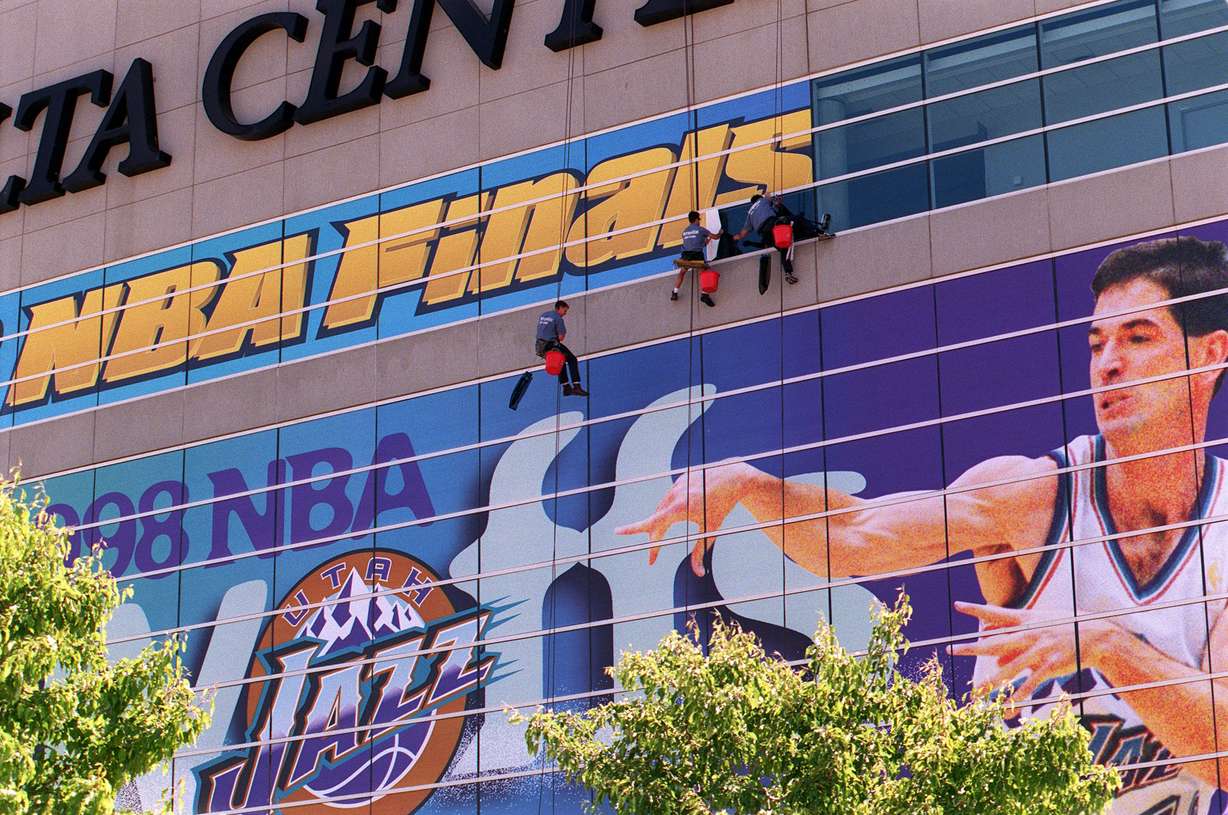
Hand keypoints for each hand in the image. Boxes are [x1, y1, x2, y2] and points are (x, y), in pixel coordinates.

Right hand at [615, 461, 758, 576]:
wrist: (733, 477)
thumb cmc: (722, 506)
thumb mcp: (711, 531)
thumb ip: (700, 553)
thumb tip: (698, 574)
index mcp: (679, 509)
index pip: (651, 522)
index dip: (633, 529)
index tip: (618, 532)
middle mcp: (674, 495)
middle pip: (655, 520)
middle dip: (653, 540)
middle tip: (653, 557)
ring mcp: (676, 485)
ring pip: (661, 508)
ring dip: (660, 524)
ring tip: (662, 537)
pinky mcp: (680, 479)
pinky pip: (669, 498)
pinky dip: (669, 509)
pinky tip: (683, 511)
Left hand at [948, 602, 1116, 715]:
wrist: (1097, 636)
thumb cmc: (1065, 628)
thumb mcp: (1039, 625)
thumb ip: (1014, 638)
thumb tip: (994, 655)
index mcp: (1025, 620)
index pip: (996, 613)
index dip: (976, 609)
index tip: (957, 605)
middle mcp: (1028, 635)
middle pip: (994, 643)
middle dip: (971, 648)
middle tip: (950, 650)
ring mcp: (1039, 651)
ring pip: (1009, 670)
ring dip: (991, 682)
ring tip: (974, 691)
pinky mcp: (1050, 667)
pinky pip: (1030, 685)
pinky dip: (1018, 699)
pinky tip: (1008, 711)